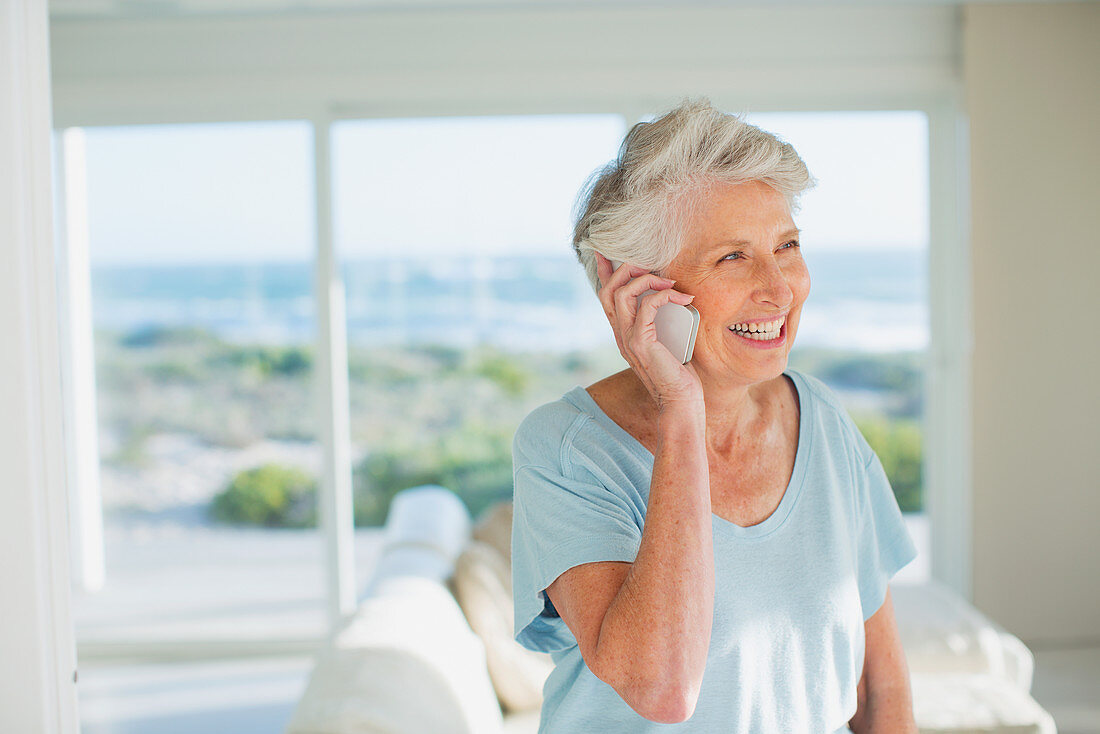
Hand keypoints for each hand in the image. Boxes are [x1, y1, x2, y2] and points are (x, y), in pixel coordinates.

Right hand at [596, 253, 703, 408]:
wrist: (680, 402)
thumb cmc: (680, 374)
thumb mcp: (669, 342)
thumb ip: (664, 323)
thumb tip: (678, 299)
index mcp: (623, 332)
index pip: (606, 296)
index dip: (604, 272)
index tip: (605, 252)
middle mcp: (620, 334)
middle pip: (608, 289)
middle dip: (627, 269)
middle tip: (653, 267)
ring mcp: (627, 338)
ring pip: (621, 293)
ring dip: (647, 279)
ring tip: (670, 283)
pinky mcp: (640, 343)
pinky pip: (647, 306)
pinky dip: (666, 295)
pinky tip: (683, 299)